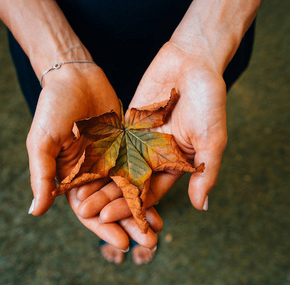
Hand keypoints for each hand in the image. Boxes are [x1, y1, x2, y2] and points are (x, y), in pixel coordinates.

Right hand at [26, 64, 157, 249]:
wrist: (75, 75)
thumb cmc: (52, 107)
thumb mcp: (43, 141)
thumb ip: (42, 176)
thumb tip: (35, 212)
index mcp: (69, 179)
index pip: (88, 212)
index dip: (104, 229)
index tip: (123, 244)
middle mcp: (90, 174)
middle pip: (111, 207)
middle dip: (129, 225)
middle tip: (150, 243)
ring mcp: (109, 161)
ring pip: (127, 192)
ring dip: (142, 210)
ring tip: (159, 227)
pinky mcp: (125, 147)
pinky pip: (138, 170)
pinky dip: (148, 185)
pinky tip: (162, 198)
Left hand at [77, 41, 226, 221]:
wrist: (192, 61)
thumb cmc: (209, 101)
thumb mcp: (212, 139)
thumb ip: (205, 172)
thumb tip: (202, 207)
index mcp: (174, 166)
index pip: (149, 194)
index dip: (129, 207)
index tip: (109, 218)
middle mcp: (154, 157)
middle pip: (128, 185)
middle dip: (108, 199)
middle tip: (85, 212)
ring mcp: (138, 141)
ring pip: (115, 167)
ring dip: (98, 182)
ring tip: (78, 197)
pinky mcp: (126, 124)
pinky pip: (109, 143)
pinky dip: (95, 156)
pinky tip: (78, 167)